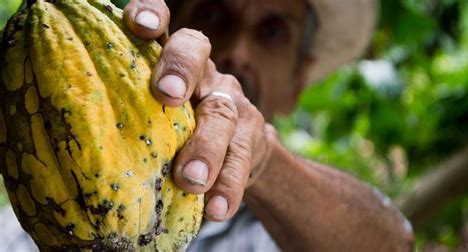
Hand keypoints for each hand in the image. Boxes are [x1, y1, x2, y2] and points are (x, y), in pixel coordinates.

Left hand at [124, 0, 274, 220]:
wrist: (238, 152)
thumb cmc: (177, 132)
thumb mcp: (153, 116)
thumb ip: (130, 113)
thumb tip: (66, 136)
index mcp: (171, 63)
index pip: (164, 25)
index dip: (153, 14)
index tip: (139, 25)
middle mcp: (203, 73)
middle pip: (196, 53)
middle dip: (181, 69)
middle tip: (167, 95)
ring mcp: (230, 102)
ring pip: (222, 113)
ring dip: (206, 147)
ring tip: (190, 180)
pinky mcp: (252, 136)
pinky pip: (242, 158)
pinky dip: (228, 185)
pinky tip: (216, 208)